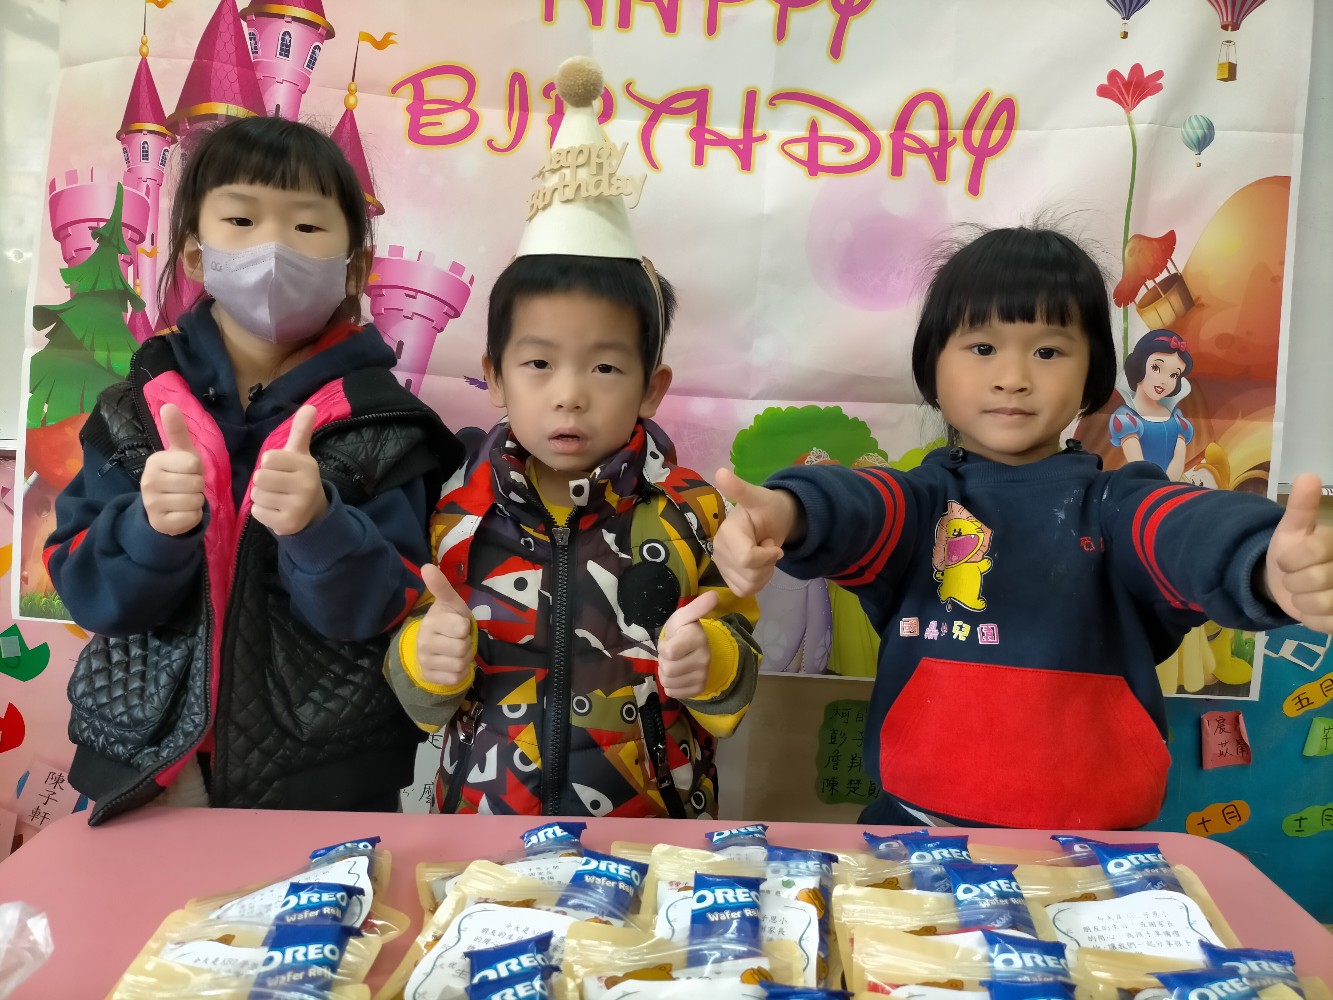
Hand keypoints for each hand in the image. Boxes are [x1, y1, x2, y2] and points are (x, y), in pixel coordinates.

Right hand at [141, 403, 204, 535]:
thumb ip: (177, 430)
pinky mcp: (160, 522)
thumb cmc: (178, 475)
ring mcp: (151, 503)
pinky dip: (193, 517)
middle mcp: (148, 481)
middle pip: (196, 483)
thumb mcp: (182, 452)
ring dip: (196, 501)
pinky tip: (182, 513)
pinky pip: (191, 518)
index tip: (186, 470)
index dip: (197, 468)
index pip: (194, 463)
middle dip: (198, 486)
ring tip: (184, 498)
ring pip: (195, 501)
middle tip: (186, 487)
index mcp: (155, 461)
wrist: (165, 508)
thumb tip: (169, 405)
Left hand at [251, 405, 326, 535]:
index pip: (268, 459)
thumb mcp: (300, 454)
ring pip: (257, 495)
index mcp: (306, 465)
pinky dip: (262, 512)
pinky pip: (258, 512)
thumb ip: (301, 431)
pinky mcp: (288, 523)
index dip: (269, 464)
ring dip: (262, 497)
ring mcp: (298, 506)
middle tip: (278, 486)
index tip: (281, 469)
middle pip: (260, 477)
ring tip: (277, 498)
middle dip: (263, 481)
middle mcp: (305, 485)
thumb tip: (310, 406)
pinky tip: (277, 511)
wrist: (313, 512)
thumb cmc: (299, 478)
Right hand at [416, 564, 475, 687]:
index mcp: (430, 623)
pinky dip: (460, 672)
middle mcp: (423, 643)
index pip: (462, 628)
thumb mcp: (450, 602)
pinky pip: (456, 678)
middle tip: (457, 638)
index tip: (457, 624)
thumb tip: (427, 566)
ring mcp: (425, 661)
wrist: (436, 643)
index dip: (465, 627)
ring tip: (455, 650)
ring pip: (460, 664)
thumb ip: (441, 585)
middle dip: (466, 643)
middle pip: (463, 648)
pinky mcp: (430, 677)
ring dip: (465, 658)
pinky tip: (452, 663)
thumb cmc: (448, 619)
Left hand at [657, 590, 718, 698]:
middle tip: (672, 654)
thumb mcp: (684, 617)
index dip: (664, 647)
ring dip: (665, 673)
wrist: (695, 651)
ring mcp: (702, 675)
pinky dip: (671, 685)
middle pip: (667, 669)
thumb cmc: (683, 631)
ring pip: (668, 682)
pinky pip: (673, 692)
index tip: (671, 641)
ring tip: (674, 663)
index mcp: (698, 638)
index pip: (668, 652)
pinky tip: (678, 675)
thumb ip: (696, 607)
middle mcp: (704, 658)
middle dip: (664, 661)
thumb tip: (714, 594)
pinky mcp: (699, 688)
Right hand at [711, 467, 799, 596]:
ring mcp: (721, 566)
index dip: (767, 555)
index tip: (772, 541)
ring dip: (764, 573)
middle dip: (767, 563)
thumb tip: (721, 472)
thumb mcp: (759, 497)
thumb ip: (740, 489)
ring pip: (748, 586)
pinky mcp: (727, 578)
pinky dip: (758, 582)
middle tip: (767, 544)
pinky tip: (760, 566)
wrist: (771, 520)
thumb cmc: (767, 508)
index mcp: (726, 532)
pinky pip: (745, 591)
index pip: (747, 558)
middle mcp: (718, 551)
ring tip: (764, 554)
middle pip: (749, 574)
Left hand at [1265, 474, 1332, 632]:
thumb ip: (1301, 506)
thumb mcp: (1292, 528)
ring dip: (1299, 600)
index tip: (1284, 560)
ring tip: (1301, 592)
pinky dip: (1308, 617)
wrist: (1287, 581)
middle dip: (1293, 580)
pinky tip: (1309, 608)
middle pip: (1318, 578)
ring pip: (1321, 602)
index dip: (1291, 559)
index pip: (1315, 551)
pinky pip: (1324, 623)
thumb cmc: (1292, 552)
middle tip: (1293, 577)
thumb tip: (1309, 476)